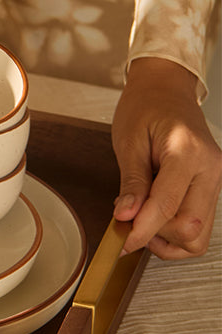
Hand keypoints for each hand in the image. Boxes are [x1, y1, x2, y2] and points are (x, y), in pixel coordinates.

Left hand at [112, 57, 221, 258]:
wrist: (166, 90)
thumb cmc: (145, 108)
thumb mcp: (129, 142)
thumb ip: (131, 182)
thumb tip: (126, 216)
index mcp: (188, 153)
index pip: (166, 207)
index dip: (141, 231)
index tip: (120, 242)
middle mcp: (211, 170)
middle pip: (190, 228)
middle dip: (155, 236)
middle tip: (127, 224)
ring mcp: (215, 181)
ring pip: (199, 235)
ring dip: (167, 239)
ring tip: (141, 220)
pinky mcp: (211, 188)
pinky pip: (200, 225)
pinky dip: (176, 232)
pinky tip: (154, 219)